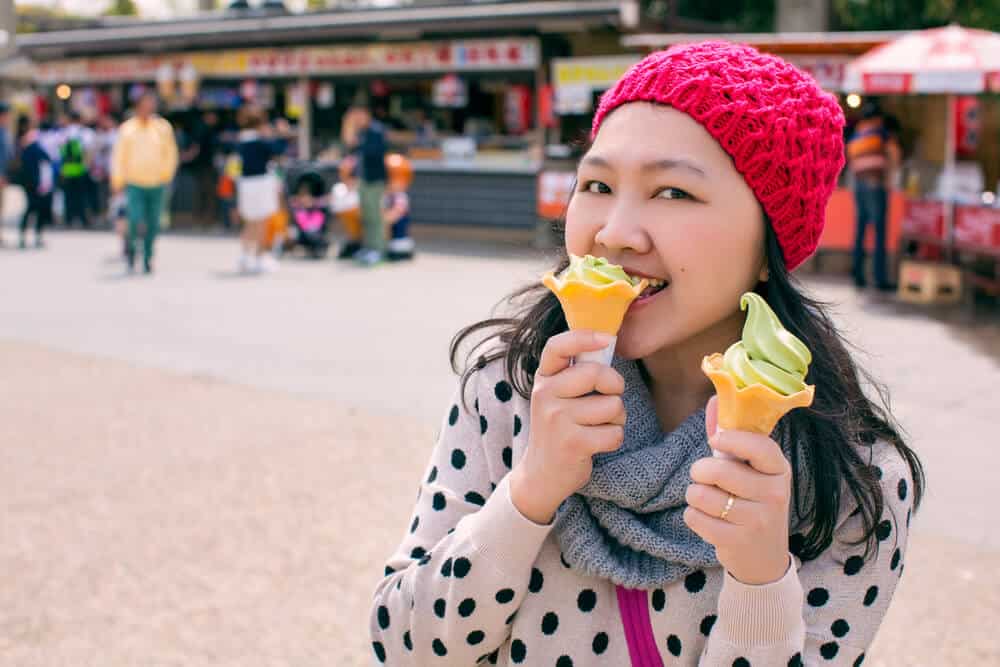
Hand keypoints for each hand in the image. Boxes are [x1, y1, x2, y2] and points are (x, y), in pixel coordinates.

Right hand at [509, 330, 625, 524]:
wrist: (541, 474)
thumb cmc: (559, 429)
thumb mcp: (557, 397)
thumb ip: (576, 373)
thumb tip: (607, 342)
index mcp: (543, 378)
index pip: (557, 347)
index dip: (583, 337)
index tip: (606, 339)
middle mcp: (545, 395)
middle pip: (597, 373)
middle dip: (615, 386)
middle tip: (608, 399)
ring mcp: (557, 419)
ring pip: (612, 405)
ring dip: (616, 418)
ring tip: (598, 427)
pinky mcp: (572, 443)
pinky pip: (614, 432)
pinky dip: (613, 439)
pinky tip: (596, 444)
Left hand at [683, 395, 791, 585]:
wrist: (765, 557)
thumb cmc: (752, 500)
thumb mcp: (750, 469)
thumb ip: (730, 436)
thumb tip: (714, 399)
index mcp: (779, 470)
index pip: (759, 446)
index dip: (732, 440)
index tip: (714, 441)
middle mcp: (774, 494)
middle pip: (718, 470)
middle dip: (700, 471)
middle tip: (704, 476)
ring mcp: (758, 520)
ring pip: (702, 495)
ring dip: (694, 495)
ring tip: (706, 499)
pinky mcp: (737, 541)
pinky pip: (696, 518)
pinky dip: (693, 516)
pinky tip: (707, 519)